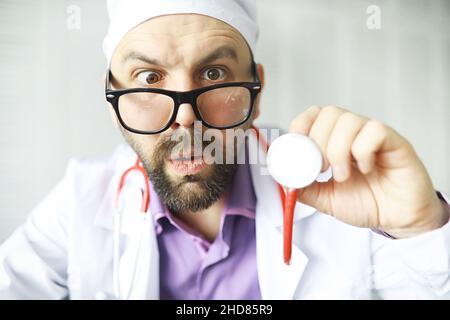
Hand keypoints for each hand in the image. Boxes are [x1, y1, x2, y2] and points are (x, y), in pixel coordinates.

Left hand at [290, 106, 449, 237]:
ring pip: (349, 120)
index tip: (296, 148)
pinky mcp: (395, 142)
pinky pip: (375, 131)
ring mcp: (375, 136)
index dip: (301, 125)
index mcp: (335, 140)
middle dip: (318, 142)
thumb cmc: (367, 203)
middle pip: (329, 113)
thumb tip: (282, 180)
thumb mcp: (326, 199)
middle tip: (321, 169)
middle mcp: (354, 133)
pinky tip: (367, 170)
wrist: (397, 220)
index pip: (314, 114)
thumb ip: (305, 188)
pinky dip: (363, 152)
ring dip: (338, 150)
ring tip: (342, 176)